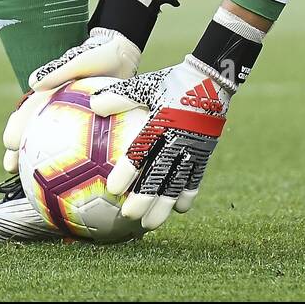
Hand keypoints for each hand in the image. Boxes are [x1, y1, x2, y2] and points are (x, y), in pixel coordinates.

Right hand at [2, 0, 179, 171]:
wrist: (121, 56)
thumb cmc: (99, 56)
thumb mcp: (80, 60)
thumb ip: (58, 70)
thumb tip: (33, 83)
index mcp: (47, 94)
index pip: (26, 113)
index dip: (14, 127)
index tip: (9, 142)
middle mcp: (53, 108)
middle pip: (30, 131)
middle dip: (17, 149)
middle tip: (10, 167)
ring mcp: (68, 119)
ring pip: (48, 142)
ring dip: (37, 160)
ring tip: (30, 181)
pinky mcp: (85, 127)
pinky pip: (75, 147)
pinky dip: (68, 162)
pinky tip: (71, 180)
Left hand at [90, 56, 233, 229]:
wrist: (211, 79)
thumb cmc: (172, 82)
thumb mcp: (146, 85)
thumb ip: (120, 96)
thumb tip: (93, 104)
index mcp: (161, 122)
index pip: (141, 150)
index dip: (127, 170)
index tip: (113, 189)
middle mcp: (178, 138)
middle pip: (160, 173)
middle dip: (145, 197)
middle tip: (129, 215)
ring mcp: (194, 147)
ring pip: (178, 181)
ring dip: (165, 204)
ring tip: (151, 224)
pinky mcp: (205, 151)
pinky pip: (197, 176)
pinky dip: (189, 193)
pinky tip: (181, 209)